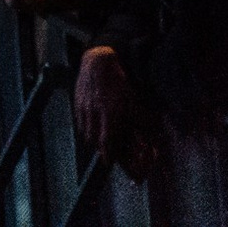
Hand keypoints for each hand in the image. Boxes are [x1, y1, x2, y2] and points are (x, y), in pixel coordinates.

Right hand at [74, 47, 147, 168]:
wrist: (98, 63)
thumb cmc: (119, 82)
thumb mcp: (134, 101)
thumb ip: (140, 121)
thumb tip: (150, 136)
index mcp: (110, 114)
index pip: (106, 142)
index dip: (107, 155)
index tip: (109, 162)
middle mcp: (95, 113)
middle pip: (94, 141)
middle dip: (101, 149)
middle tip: (107, 153)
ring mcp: (84, 108)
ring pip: (86, 133)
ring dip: (93, 141)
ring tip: (100, 142)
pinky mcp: (77, 104)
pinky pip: (80, 123)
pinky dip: (86, 129)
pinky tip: (93, 128)